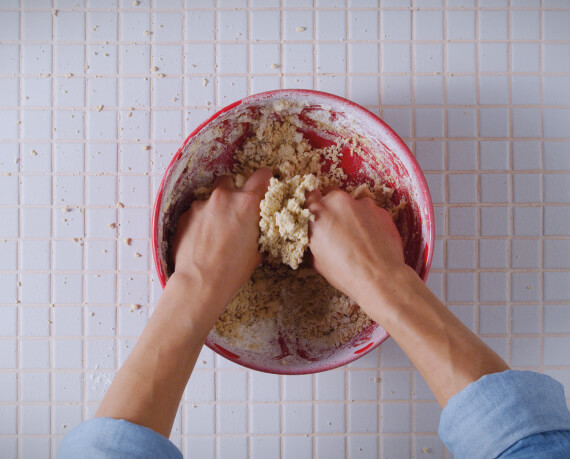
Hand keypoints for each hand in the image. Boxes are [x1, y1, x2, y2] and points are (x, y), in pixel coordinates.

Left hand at [172, 168, 272, 312]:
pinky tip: (203, 238)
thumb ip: (259, 229)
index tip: (264, 186)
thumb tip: (261, 226)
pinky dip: (202, 220)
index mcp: (247, 203)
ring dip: (217, 208)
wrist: (200, 282)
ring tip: (217, 230)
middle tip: (237, 212)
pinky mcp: (186, 215)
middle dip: (235, 193)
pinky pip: (197, 210)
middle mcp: (224, 197)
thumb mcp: (258, 250)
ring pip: (212, 197)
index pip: (262, 175)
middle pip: (231, 181)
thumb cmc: (232, 270)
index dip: (265, 180)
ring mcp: (202, 204)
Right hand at [306, 189, 406, 305]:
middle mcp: (338, 202)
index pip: (310, 196)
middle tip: (337, 227)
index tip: (317, 214)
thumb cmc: (345, 272)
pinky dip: (369, 221)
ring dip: (352, 214)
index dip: (314, 205)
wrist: (379, 278)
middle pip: (332, 195)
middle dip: (333, 208)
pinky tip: (370, 238)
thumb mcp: (316, 260)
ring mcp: (362, 204)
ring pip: (353, 203)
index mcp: (318, 212)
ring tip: (357, 236)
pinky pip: (370, 211)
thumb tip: (312, 239)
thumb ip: (313, 241)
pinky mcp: (380, 210)